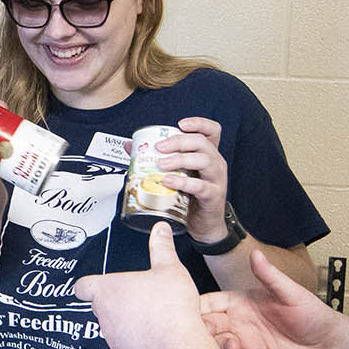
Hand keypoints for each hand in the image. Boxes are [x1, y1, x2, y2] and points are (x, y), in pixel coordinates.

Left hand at [74, 222, 214, 348]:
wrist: (178, 347)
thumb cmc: (170, 310)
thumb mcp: (170, 268)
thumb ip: (162, 247)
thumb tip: (161, 230)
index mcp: (107, 290)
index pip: (82, 286)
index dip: (87, 284)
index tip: (93, 284)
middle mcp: (104, 314)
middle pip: (99, 304)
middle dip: (114, 300)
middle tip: (135, 295)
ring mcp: (113, 336)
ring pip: (113, 324)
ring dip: (126, 319)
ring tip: (150, 312)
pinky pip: (126, 342)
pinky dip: (136, 337)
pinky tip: (155, 330)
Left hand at [152, 117, 232, 243]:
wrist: (204, 225)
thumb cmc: (192, 197)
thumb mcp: (178, 174)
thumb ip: (158, 158)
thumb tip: (131, 147)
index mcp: (208, 154)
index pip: (212, 131)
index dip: (199, 123)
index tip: (180, 124)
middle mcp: (215, 163)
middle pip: (202, 143)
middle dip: (179, 141)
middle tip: (160, 147)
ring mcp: (216, 179)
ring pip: (203, 160)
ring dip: (179, 159)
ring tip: (161, 164)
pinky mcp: (213, 195)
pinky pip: (200, 186)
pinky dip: (183, 182)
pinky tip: (168, 181)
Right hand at [199, 249, 342, 348]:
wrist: (328, 344)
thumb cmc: (312, 314)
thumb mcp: (290, 293)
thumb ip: (269, 276)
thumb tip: (256, 254)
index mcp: (241, 302)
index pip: (211, 302)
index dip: (198, 306)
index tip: (191, 311)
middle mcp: (239, 322)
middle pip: (208, 326)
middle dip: (204, 330)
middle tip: (209, 333)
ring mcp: (245, 341)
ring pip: (218, 346)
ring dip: (220, 347)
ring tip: (234, 346)